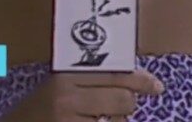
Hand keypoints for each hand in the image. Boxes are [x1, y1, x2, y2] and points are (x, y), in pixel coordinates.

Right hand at [5, 69, 164, 121]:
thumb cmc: (36, 112)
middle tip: (116, 110)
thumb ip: (89, 81)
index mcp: (65, 77)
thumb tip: (133, 80)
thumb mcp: (57, 88)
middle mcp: (67, 98)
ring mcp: (69, 121)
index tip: (156, 86)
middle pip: (123, 98)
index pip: (114, 73)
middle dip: (126, 106)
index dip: (140, 80)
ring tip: (95, 120)